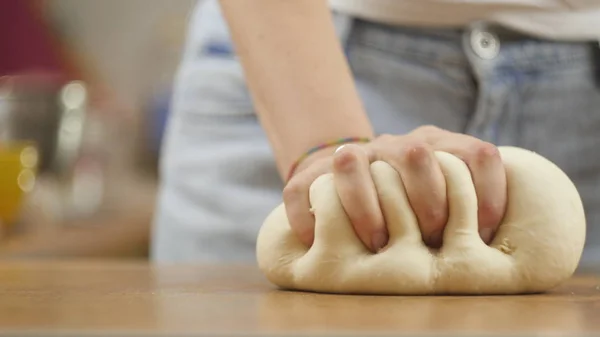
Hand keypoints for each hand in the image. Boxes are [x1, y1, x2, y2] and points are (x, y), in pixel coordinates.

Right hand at [283, 125, 506, 251]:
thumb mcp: (442, 191)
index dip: (486, 193)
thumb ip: (466, 203)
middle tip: (428, 239)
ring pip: (351, 165)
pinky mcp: (311, 174)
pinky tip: (315, 241)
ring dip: (367, 210)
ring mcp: (352, 156)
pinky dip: (308, 217)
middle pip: (416, 154)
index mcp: (436, 146)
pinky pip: (302, 191)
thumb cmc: (407, 199)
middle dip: (427, 203)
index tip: (482, 232)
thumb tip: (493, 247)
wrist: (346, 165)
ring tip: (377, 244)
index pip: (473, 155)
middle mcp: (395, 145)